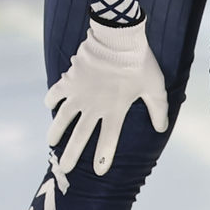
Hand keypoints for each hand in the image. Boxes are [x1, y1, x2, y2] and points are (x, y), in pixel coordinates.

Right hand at [45, 16, 168, 174]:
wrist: (119, 38)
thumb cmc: (140, 62)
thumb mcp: (154, 86)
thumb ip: (158, 109)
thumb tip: (161, 129)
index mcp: (115, 110)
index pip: (109, 139)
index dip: (103, 156)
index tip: (98, 171)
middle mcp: (94, 106)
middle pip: (80, 136)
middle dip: (71, 154)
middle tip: (64, 168)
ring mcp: (80, 93)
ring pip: (63, 118)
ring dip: (56, 131)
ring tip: (51, 142)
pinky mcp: (71, 78)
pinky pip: (56, 92)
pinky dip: (51, 98)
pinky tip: (48, 103)